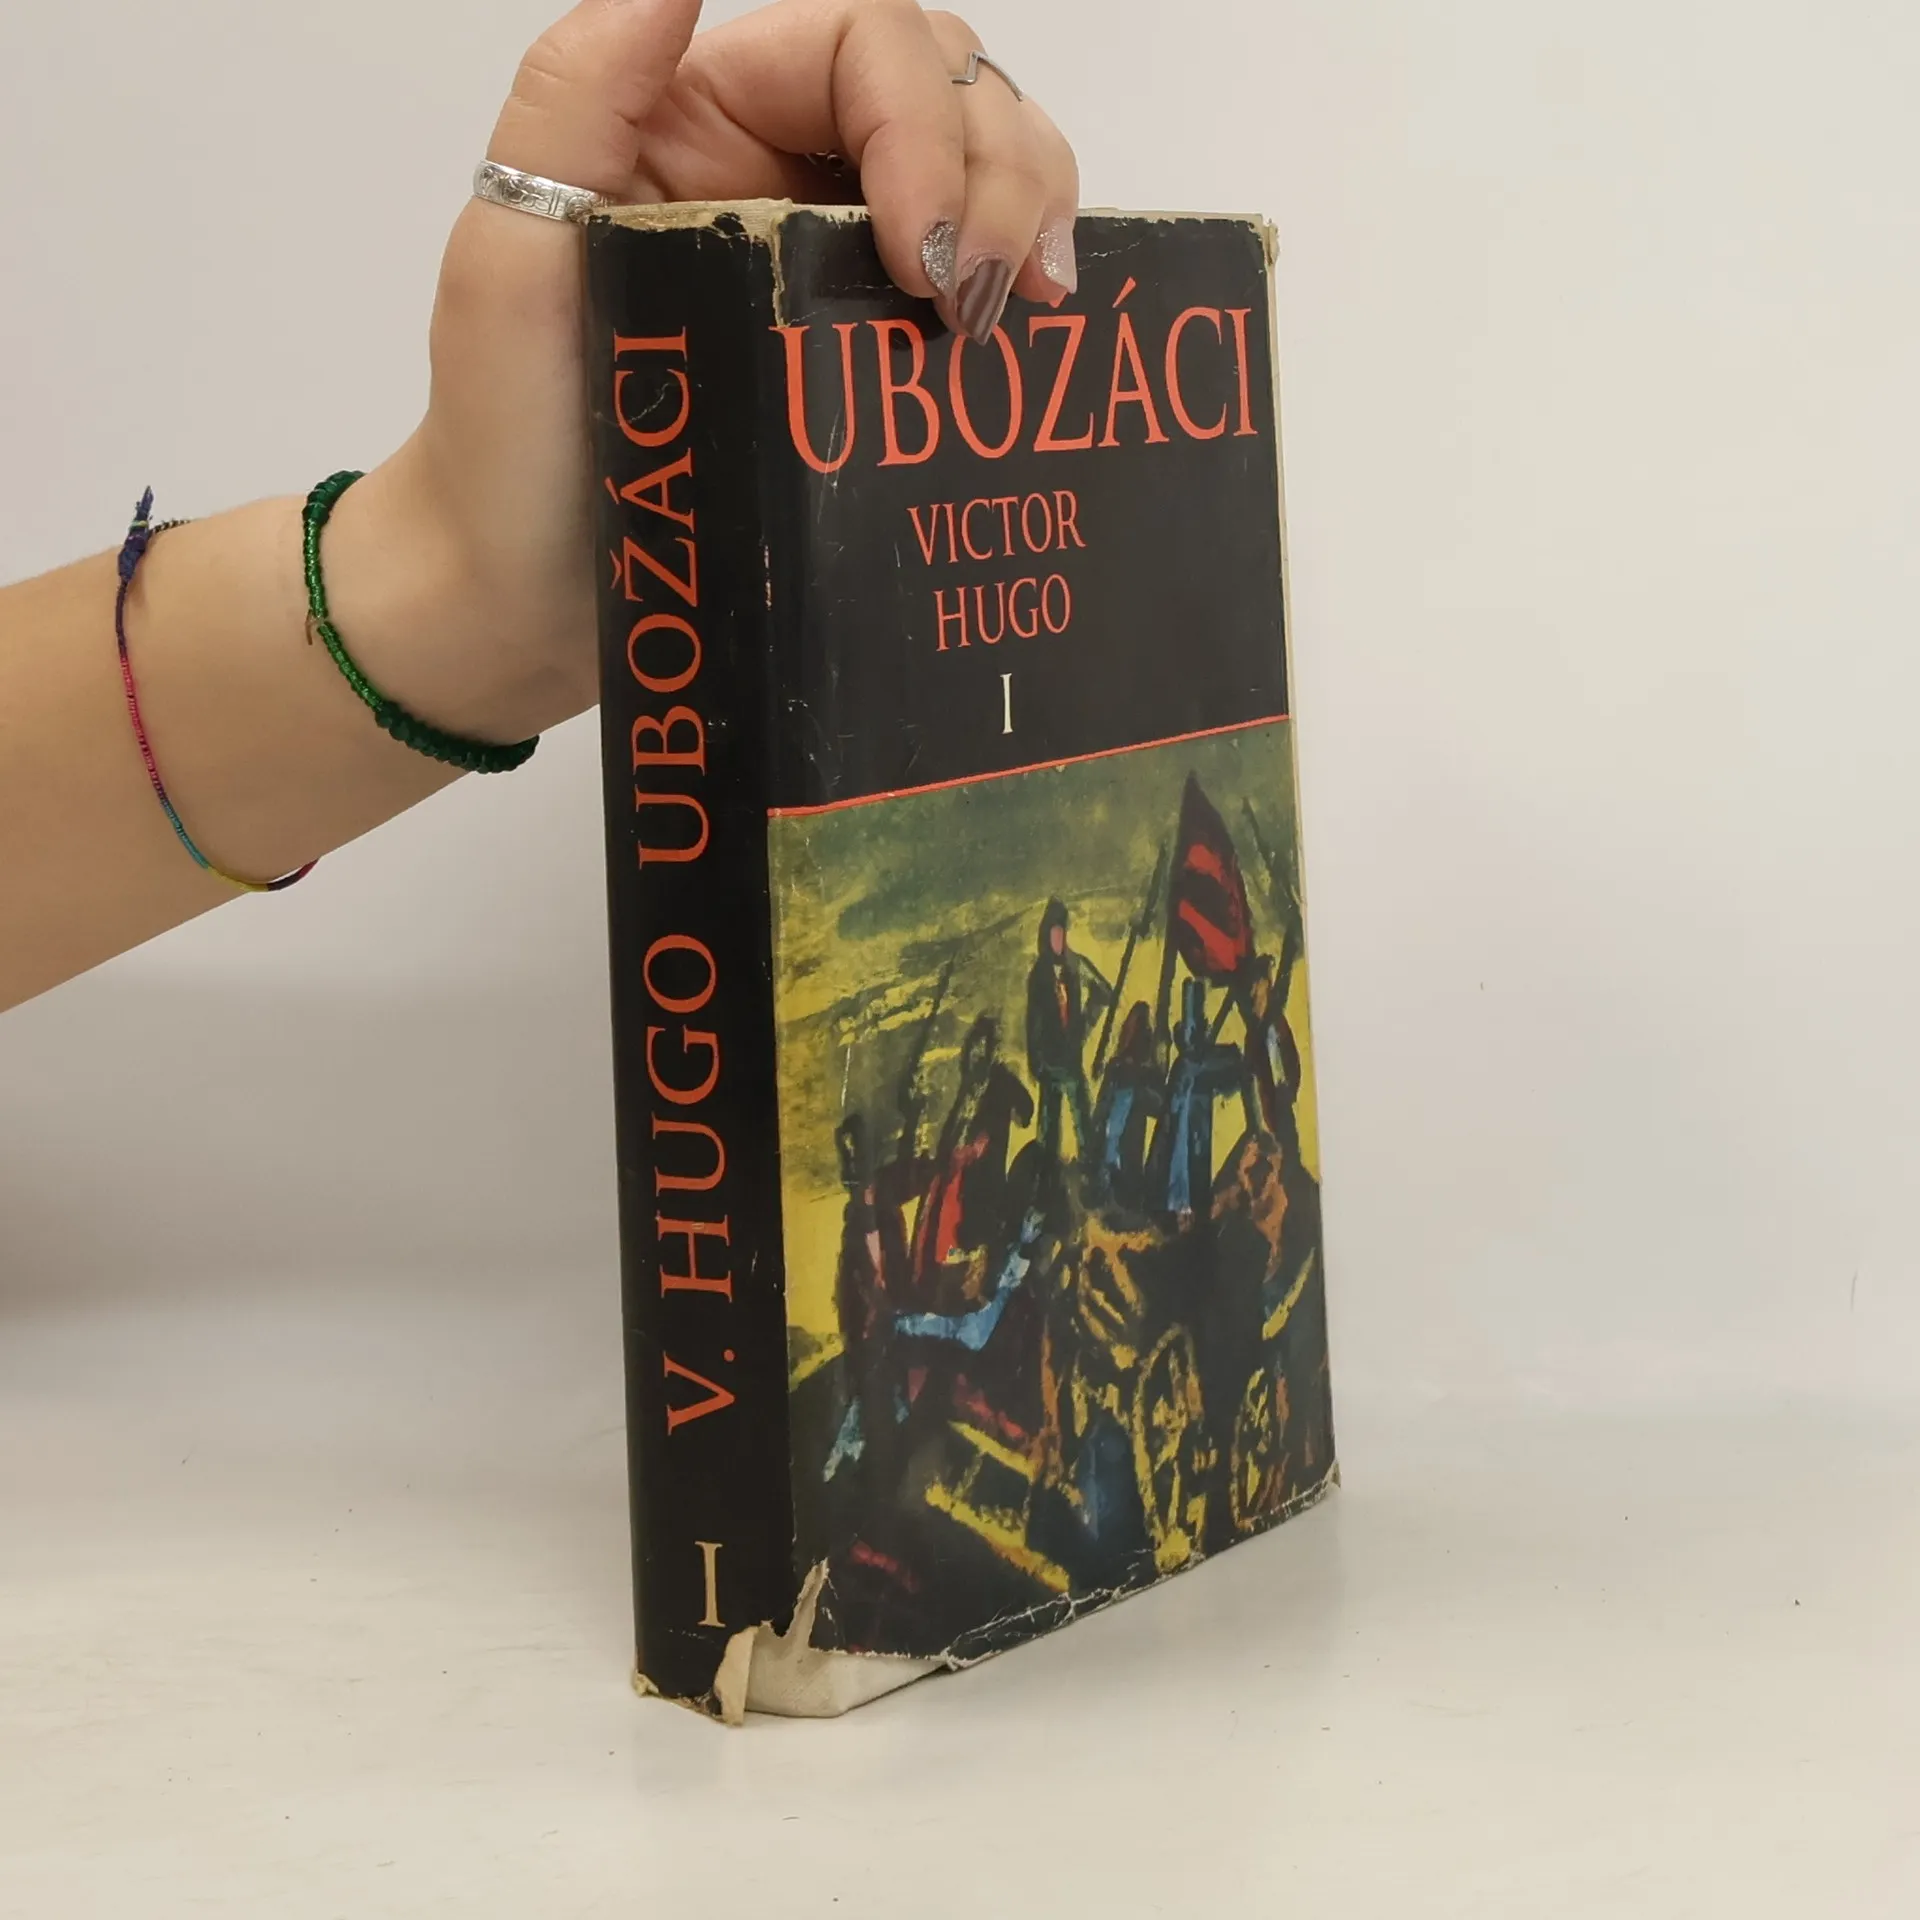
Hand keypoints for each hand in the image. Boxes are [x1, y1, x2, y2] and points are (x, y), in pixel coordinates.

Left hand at [338, 0, 1080, 745]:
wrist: (534, 605)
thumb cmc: (509, 445)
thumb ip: (578, 94)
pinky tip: (1044, 336)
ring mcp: (840, 270)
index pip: (862, 45)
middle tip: (991, 299)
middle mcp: (785, 174)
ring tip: (1029, 311)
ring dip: (1031, 220)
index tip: (921, 257)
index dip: (922, 123)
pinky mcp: (879, 362)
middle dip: (999, 170)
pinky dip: (1031, 294)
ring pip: (989, 175)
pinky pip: (982, 289)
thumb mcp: (509, 256)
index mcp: (702, 120)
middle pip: (948, 91)